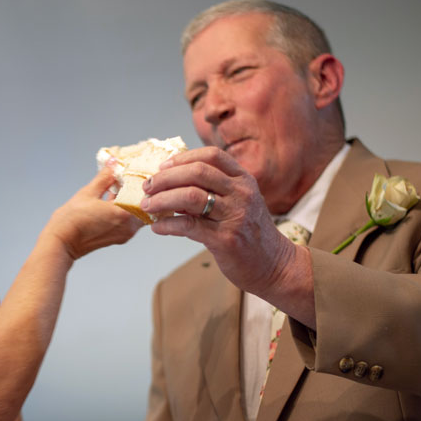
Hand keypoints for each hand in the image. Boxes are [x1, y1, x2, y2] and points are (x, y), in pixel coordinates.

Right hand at [46, 168, 142, 260]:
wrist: (62, 242)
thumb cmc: (72, 220)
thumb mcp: (88, 192)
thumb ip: (104, 177)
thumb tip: (113, 163)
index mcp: (124, 214)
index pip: (143, 195)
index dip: (141, 183)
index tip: (136, 173)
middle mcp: (129, 226)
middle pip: (144, 205)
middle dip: (138, 192)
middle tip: (130, 179)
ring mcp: (125, 234)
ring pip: (138, 214)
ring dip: (132, 201)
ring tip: (121, 189)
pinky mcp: (119, 238)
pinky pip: (130, 221)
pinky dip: (126, 210)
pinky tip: (114, 200)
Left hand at [140, 146, 299, 297]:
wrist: (272, 265)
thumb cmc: (249, 232)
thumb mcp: (237, 203)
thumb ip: (210, 191)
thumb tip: (170, 185)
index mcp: (243, 180)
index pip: (211, 155)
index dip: (183, 158)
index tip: (162, 167)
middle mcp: (241, 193)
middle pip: (197, 172)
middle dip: (166, 178)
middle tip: (148, 186)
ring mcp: (235, 215)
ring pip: (190, 196)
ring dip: (162, 199)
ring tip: (147, 205)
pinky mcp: (226, 239)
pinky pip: (189, 226)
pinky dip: (168, 225)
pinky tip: (157, 227)